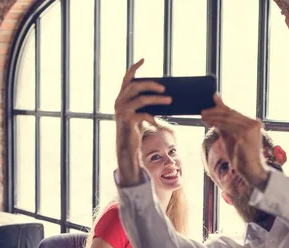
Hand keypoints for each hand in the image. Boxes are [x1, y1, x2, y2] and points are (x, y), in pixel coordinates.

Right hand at [115, 59, 171, 184]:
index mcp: (121, 97)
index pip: (126, 79)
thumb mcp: (140, 113)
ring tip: (170, 101)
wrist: (126, 147)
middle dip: (151, 84)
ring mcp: (122, 111)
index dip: (134, 68)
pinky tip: (158, 124)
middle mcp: (119, 102)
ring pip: (141, 99)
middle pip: (135, 85)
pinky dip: (153, 118)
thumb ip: (145, 103)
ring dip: (157, 99)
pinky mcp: (127, 120)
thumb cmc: (135, 129)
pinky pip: (143, 115)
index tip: (143, 60)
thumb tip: (164, 95)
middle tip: (164, 88)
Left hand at [201, 94, 268, 189]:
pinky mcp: (245, 135)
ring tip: (203, 117)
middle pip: (231, 114)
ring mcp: (250, 129)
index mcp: (253, 123)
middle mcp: (254, 123)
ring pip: (228, 119)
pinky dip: (216, 123)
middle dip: (215, 112)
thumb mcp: (230, 137)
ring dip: (213, 117)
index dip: (221, 108)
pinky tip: (209, 123)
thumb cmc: (240, 155)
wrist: (250, 170)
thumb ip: (223, 125)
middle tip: (202, 112)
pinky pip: (227, 127)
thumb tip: (214, 115)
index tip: (209, 106)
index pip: (234, 113)